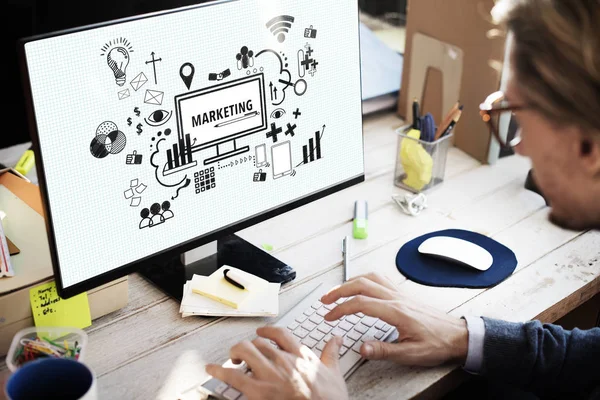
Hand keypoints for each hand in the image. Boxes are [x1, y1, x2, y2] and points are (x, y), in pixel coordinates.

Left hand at [206, 326, 348, 399]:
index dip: (267, 330)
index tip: (262, 332)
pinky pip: (233, 376)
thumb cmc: (329, 399)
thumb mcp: (334, 373)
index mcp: (300, 355)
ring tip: (232, 359)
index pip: (279, 333)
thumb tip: (336, 339)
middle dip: (249, 346)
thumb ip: (331, 353)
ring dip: (235, 353)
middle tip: (245, 353)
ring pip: (245, 351)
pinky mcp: (259, 391)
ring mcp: (270, 375)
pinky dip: (219, 371)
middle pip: (258, 342)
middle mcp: (283, 360)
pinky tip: (211, 369)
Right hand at [321, 273, 467, 366]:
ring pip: (370, 278)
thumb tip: (362, 348)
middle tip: (325, 300)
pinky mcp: (403, 294)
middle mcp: (396, 298)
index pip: (360, 303)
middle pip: (361, 284)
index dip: (341, 309)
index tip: (329, 316)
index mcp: (395, 311)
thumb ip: (384, 350)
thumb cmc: (437, 343)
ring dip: (350, 282)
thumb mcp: (411, 354)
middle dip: (339, 290)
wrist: (458, 335)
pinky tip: (361, 285)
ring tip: (337, 291)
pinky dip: (365, 278)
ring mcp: (400, 293)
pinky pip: (380, 278)